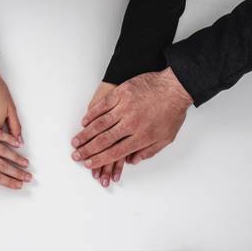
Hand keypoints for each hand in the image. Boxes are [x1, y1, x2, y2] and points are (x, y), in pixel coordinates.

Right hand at [71, 67, 192, 171]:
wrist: (175, 87)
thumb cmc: (172, 112)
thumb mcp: (166, 138)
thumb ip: (148, 151)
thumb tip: (132, 161)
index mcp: (141, 137)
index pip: (115, 152)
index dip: (100, 160)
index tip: (89, 164)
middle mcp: (131, 124)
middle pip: (104, 140)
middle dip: (88, 150)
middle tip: (76, 155)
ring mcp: (125, 107)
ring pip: (101, 124)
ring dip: (86, 134)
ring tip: (76, 141)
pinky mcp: (122, 93)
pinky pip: (103, 105)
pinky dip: (92, 114)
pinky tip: (84, 122)